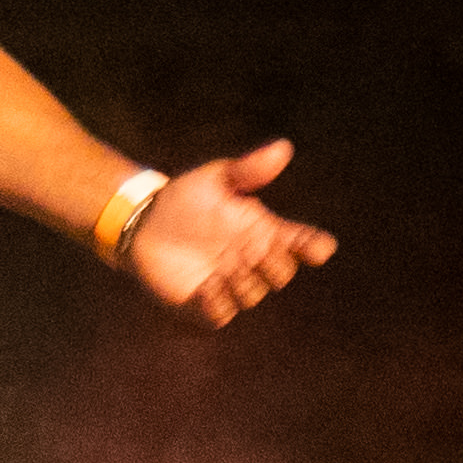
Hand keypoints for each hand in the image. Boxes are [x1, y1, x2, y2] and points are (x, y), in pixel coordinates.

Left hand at [126, 140, 336, 325]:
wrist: (144, 222)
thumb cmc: (186, 197)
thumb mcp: (216, 178)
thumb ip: (248, 169)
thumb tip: (283, 147)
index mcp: (264, 231)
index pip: (302, 243)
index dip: (313, 248)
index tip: (318, 249)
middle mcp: (252, 260)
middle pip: (281, 273)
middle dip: (274, 265)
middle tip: (255, 252)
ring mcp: (229, 283)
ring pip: (251, 295)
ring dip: (242, 283)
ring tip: (222, 268)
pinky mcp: (202, 302)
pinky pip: (219, 315)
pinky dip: (217, 305)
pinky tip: (206, 287)